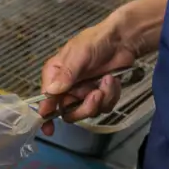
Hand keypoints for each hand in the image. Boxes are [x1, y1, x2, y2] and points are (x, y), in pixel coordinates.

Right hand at [39, 17, 136, 135]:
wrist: (123, 40)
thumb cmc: (96, 41)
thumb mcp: (79, 54)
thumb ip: (66, 74)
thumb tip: (51, 91)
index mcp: (55, 75)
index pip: (46, 99)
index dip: (46, 114)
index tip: (49, 127)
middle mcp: (67, 87)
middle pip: (68, 112)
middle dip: (84, 107)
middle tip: (95, 95)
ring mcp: (83, 93)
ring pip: (87, 112)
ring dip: (100, 100)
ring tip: (107, 82)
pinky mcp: (99, 96)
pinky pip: (103, 107)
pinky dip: (110, 95)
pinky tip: (112, 81)